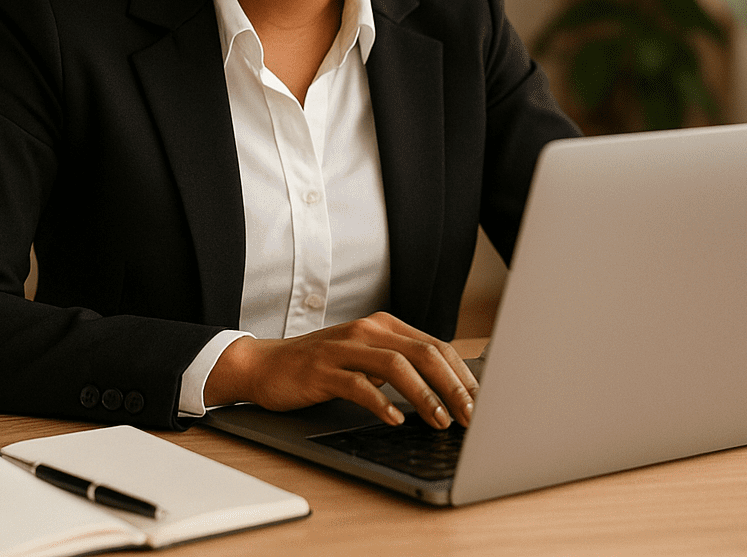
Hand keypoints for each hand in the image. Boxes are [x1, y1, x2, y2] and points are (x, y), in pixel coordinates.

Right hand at [203, 312, 477, 428]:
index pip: (436, 346)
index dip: (462, 375)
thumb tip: (446, 393)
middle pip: (425, 353)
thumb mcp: (365, 360)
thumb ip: (399, 367)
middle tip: (470, 416)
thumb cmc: (321, 367)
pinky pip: (359, 385)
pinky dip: (381, 403)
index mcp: (384, 326)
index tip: (480, 403)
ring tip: (440, 421)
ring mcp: (345, 348)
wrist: (265, 365)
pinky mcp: (323, 369)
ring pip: (397, 366)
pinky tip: (394, 420)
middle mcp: (368, 330)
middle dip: (454, 387)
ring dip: (425, 395)